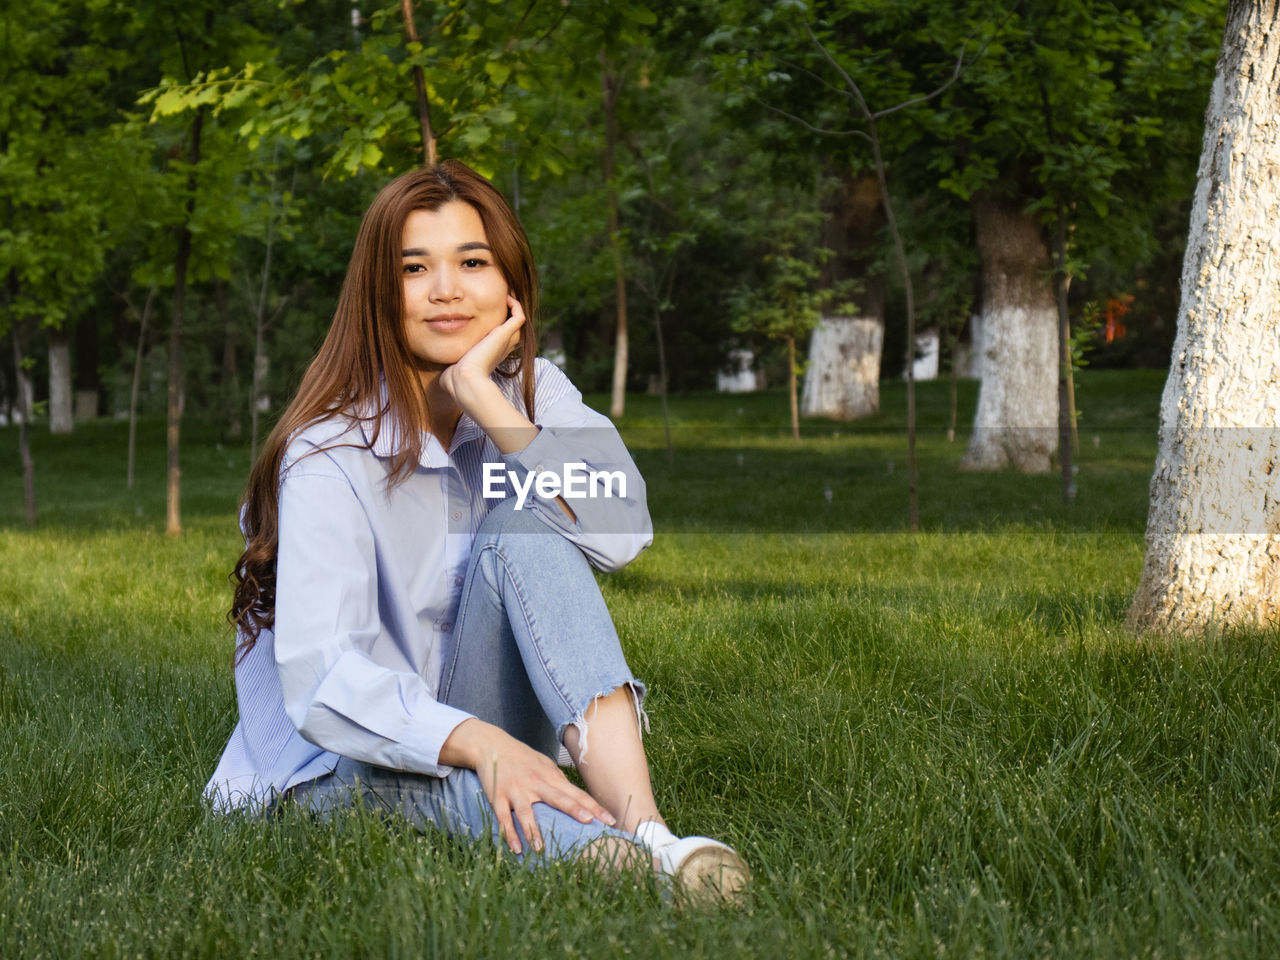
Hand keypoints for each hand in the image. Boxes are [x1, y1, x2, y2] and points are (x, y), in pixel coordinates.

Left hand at [437, 295, 524, 400]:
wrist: (464, 378)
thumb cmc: (455, 378)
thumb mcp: (454, 366)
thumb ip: (449, 362)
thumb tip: (435, 367)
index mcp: (492, 355)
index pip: (502, 339)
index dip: (499, 326)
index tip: (488, 315)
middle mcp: (502, 348)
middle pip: (514, 329)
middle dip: (508, 314)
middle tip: (500, 301)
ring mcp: (506, 341)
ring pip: (519, 322)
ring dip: (514, 308)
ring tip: (505, 296)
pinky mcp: (505, 334)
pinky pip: (519, 316)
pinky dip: (516, 306)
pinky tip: (506, 298)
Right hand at [441, 718, 615, 854]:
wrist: (492, 745)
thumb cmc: (523, 758)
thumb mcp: (545, 765)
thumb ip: (559, 782)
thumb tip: (579, 800)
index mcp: (551, 777)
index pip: (577, 794)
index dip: (594, 807)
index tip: (610, 820)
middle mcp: (536, 783)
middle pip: (558, 798)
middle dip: (574, 809)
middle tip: (590, 822)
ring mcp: (516, 790)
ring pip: (527, 813)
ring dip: (534, 831)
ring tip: (541, 849)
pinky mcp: (498, 796)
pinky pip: (504, 818)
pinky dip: (509, 834)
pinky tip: (516, 848)